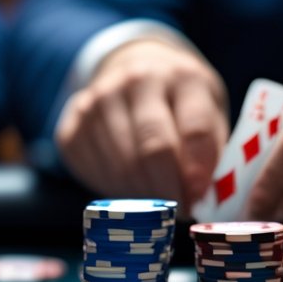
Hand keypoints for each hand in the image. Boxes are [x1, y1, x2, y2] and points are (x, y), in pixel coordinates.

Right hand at [55, 39, 227, 210]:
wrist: (134, 71)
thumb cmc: (179, 104)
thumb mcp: (209, 114)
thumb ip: (211, 154)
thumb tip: (204, 199)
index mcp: (183, 78)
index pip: (195, 129)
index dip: (198, 172)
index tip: (199, 200)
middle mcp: (137, 81)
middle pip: (153, 148)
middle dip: (168, 190)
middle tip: (177, 211)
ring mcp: (98, 100)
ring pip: (122, 166)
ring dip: (142, 195)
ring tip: (155, 202)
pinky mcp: (71, 124)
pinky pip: (93, 171)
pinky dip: (113, 190)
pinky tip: (127, 188)